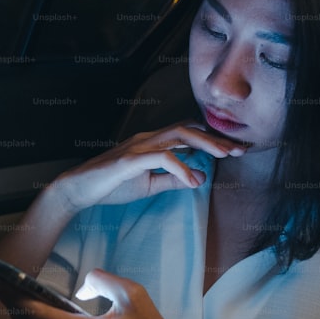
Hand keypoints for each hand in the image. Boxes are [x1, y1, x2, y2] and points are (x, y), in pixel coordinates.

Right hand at [53, 122, 246, 211]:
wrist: (79, 189)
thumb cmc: (111, 185)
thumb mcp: (149, 184)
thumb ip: (172, 179)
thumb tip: (199, 178)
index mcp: (152, 143)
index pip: (187, 133)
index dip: (212, 138)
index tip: (235, 149)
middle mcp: (147, 139)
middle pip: (188, 128)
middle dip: (216, 138)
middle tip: (240, 148)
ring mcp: (138, 147)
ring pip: (178, 135)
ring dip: (205, 144)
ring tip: (225, 155)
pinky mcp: (130, 160)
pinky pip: (162, 158)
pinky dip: (182, 168)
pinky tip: (194, 181)